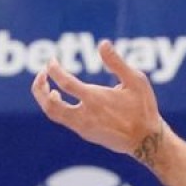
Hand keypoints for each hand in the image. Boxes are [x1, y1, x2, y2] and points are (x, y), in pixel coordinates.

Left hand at [32, 41, 166, 163]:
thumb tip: (103, 44)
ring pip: (53, 114)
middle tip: (41, 74)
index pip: (64, 83)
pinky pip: (63, 119)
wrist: (146, 141)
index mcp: (96, 99)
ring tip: (47, 86)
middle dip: (39, 88)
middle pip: (49, 104)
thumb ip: (117, 62)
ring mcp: (83, 127)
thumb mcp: (136, 81)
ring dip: (45, 99)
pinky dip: (56, 107)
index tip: (51, 61)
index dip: (54, 70)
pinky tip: (61, 98)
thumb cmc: (143, 108)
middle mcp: (85, 115)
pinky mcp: (85, 134)